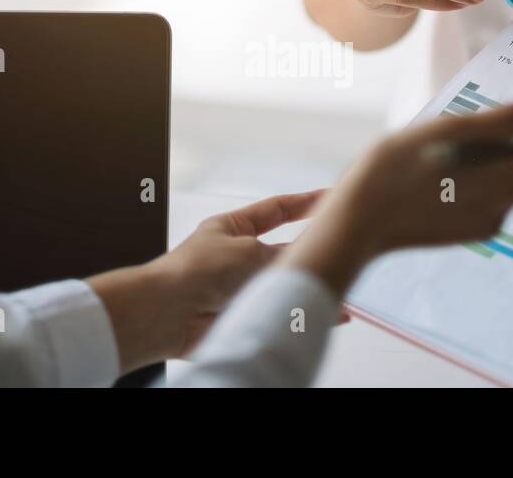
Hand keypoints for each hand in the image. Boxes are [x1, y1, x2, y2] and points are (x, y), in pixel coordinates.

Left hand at [88, 190, 323, 371]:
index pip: (275, 211)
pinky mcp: (244, 314)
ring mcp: (241, 286)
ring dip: (307, 284)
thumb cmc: (197, 271)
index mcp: (232, 228)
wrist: (169, 313)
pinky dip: (302, 313)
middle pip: (285, 250)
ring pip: (284, 283)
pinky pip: (279, 311)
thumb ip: (285, 254)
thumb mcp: (250, 251)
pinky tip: (325, 313)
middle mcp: (238, 256)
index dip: (303, 203)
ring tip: (336, 284)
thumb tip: (310, 255)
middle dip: (311, 251)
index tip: (329, 198)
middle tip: (343, 248)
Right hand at [281, 104, 512, 295]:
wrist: (354, 224)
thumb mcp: (446, 132)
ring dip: (510, 156)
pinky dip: (489, 173)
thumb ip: (500, 122)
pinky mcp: (462, 230)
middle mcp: (499, 209)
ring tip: (492, 131)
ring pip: (509, 182)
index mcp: (500, 182)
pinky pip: (489, 196)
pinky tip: (466, 158)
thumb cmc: (394, 171)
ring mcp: (480, 224)